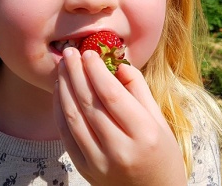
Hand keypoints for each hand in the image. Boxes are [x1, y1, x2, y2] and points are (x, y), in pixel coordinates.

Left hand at [53, 47, 186, 184]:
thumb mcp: (160, 120)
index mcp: (144, 133)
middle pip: (89, 103)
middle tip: (69, 52)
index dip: (96, 70)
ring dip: (64, 88)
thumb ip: (139, 90)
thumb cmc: (161, 154)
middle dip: (76, 73)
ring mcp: (99, 162)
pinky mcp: (85, 169)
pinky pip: (67, 135)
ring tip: (62, 68)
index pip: (112, 95)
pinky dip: (60, 110)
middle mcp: (120, 149)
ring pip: (74, 117)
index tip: (89, 52)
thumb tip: (118, 64)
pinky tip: (60, 92)